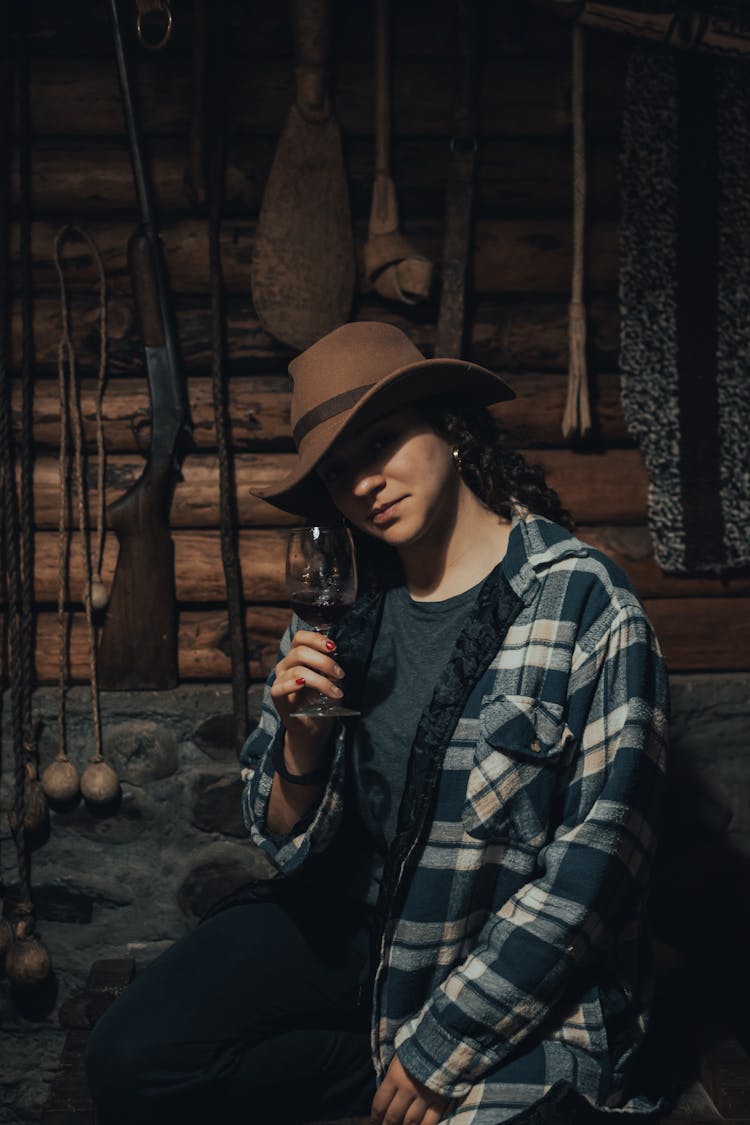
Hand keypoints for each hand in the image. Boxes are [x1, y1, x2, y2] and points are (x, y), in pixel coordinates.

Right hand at [270, 629, 344, 752]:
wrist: (313, 727)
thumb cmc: (321, 701)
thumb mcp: (329, 679)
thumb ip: (330, 666)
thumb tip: (336, 655)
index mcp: (297, 656)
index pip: (300, 638)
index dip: (316, 638)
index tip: (333, 648)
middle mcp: (286, 665)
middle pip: (300, 651)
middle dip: (324, 661)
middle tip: (340, 674)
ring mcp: (280, 680)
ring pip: (297, 670)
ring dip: (321, 680)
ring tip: (336, 692)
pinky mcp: (277, 697)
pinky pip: (280, 687)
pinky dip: (293, 684)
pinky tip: (304, 684)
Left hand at [371, 1055, 451, 1124]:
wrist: (445, 1040)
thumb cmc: (418, 1047)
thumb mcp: (399, 1057)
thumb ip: (392, 1077)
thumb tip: (385, 1096)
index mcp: (394, 1076)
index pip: (380, 1104)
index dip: (375, 1117)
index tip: (374, 1122)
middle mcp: (407, 1090)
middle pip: (393, 1116)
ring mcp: (424, 1097)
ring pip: (410, 1122)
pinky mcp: (440, 1102)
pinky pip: (430, 1123)